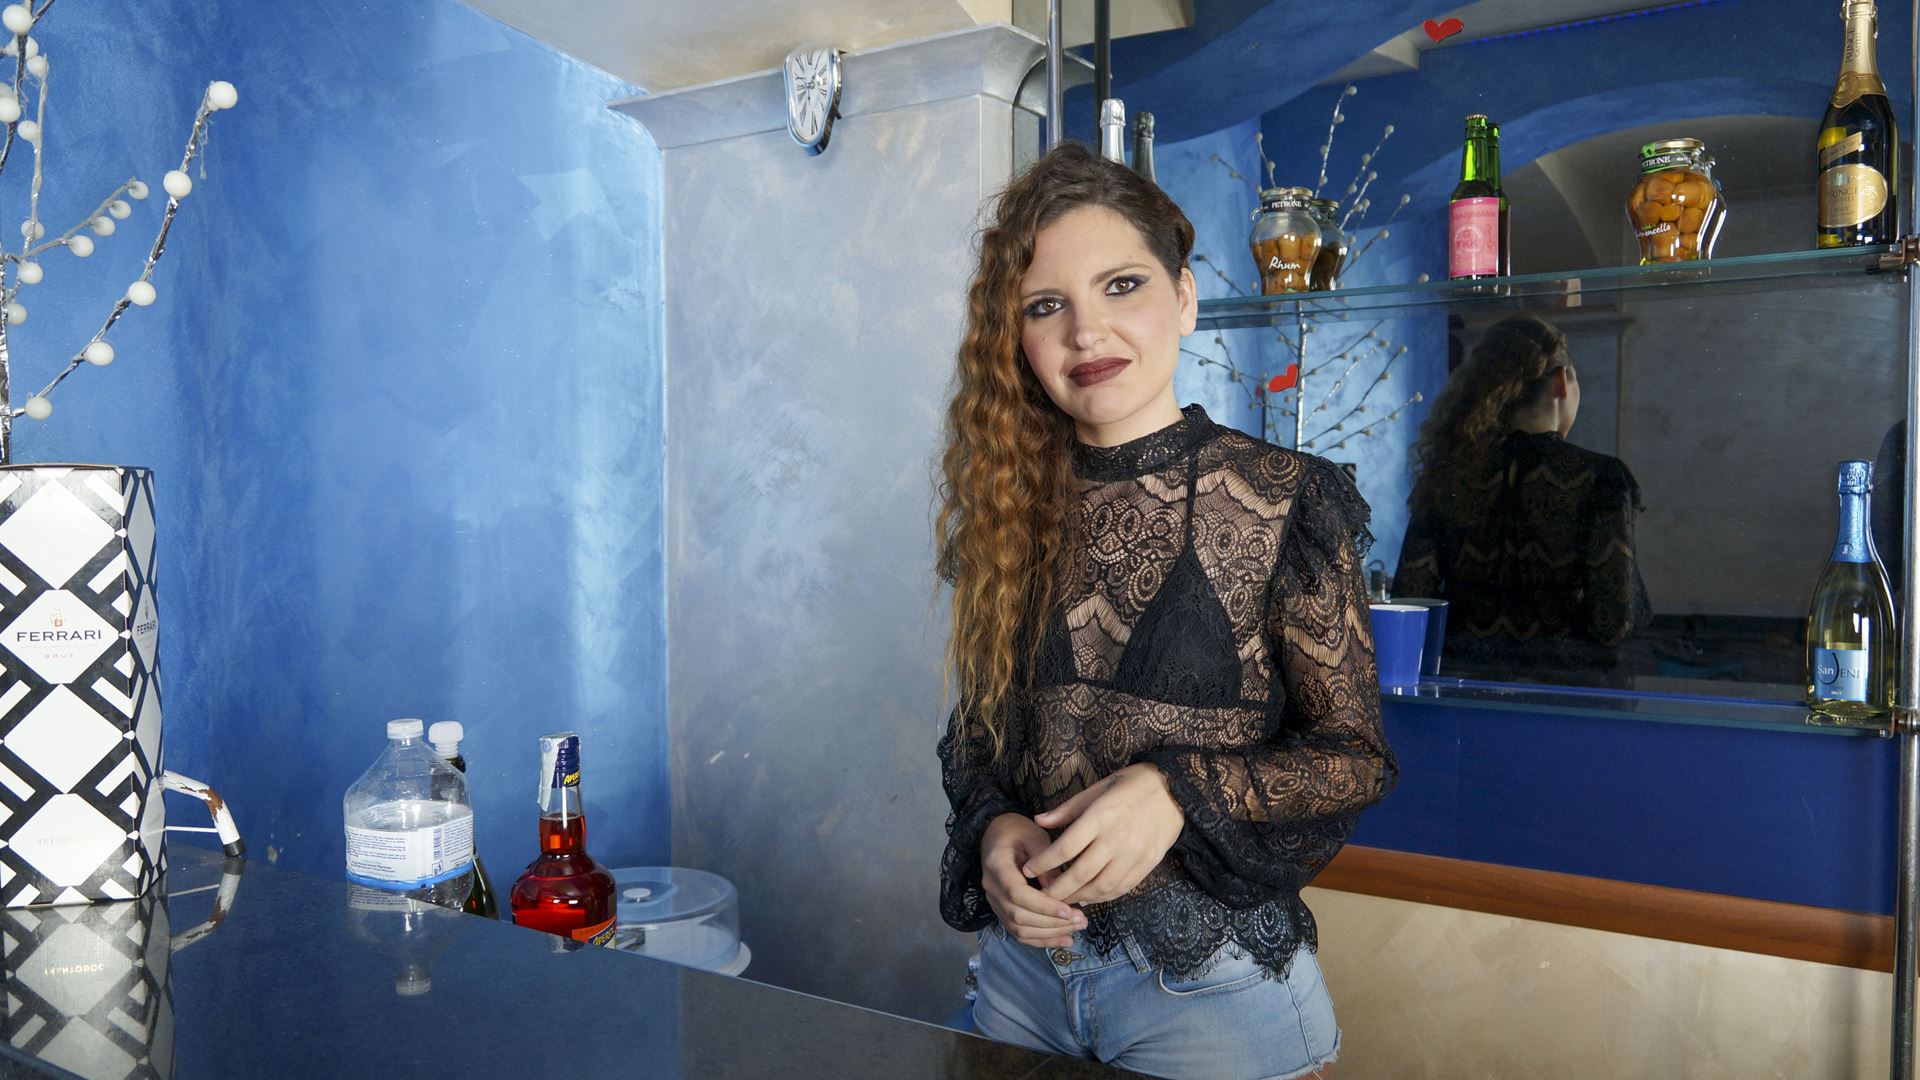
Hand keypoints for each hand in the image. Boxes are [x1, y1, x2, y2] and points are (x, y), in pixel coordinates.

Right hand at [980, 813, 1086, 947]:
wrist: (996, 835)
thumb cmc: (1018, 831)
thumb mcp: (1035, 836)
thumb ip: (1047, 862)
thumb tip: (1061, 890)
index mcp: (997, 866)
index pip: (1018, 894)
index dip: (1043, 906)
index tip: (1069, 911)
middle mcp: (992, 888)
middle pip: (1019, 916)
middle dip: (1052, 922)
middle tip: (1081, 920)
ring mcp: (995, 902)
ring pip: (1020, 929)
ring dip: (1050, 933)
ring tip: (1077, 928)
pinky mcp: (1002, 911)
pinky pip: (1019, 932)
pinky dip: (1042, 940)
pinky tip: (1065, 939)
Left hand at [1026, 763, 1184, 905]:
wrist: (1175, 790)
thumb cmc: (1131, 785)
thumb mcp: (1097, 789)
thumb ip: (1067, 809)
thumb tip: (1038, 821)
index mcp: (1100, 816)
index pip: (1065, 847)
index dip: (1044, 863)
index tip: (1028, 870)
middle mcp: (1116, 838)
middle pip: (1080, 873)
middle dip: (1056, 889)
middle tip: (1040, 895)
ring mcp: (1134, 854)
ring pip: (1101, 886)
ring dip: (1078, 897)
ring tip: (1061, 900)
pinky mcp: (1147, 864)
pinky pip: (1121, 888)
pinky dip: (1102, 897)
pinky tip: (1088, 898)